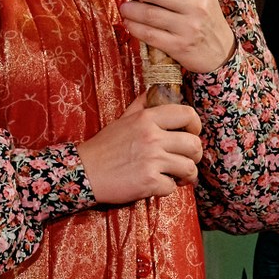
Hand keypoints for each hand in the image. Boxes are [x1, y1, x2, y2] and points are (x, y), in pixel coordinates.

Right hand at [78, 93, 202, 203]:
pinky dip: (166, 188)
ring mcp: (151, 160)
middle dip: (195, 155)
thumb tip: (160, 90)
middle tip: (186, 160)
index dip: (196, 125)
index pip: (187, 114)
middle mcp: (152, 137)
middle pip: (194, 145)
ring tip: (177, 176)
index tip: (192, 134)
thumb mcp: (123, 119)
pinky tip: (157, 184)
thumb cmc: (105, 146)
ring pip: (189, 168)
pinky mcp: (149, 181)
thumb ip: (143, 105)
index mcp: (147, 118)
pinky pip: (172, 186)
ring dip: (186, 175)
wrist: (83, 172)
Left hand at [109, 0, 235, 73]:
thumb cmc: (204, 16)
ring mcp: (189, 28)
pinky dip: (134, 27)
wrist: (220, 51)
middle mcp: (197, 6)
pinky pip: (149, 34)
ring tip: (123, 7)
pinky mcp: (179, 46)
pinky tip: (129, 23)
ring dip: (129, 9)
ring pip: (149, 14)